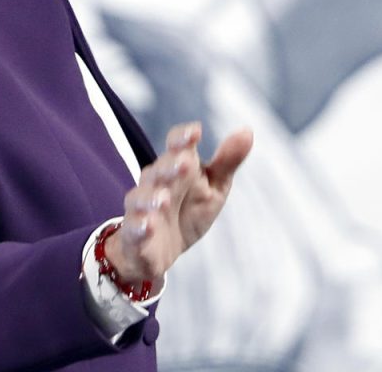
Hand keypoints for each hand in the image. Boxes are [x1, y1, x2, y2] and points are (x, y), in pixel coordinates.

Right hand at [105, 121, 253, 287]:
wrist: (160, 251)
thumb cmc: (188, 212)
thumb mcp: (213, 188)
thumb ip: (227, 161)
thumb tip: (247, 131)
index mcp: (176, 166)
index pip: (176, 145)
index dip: (183, 138)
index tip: (196, 132)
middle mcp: (155, 182)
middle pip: (159, 169)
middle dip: (171, 166)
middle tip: (186, 163)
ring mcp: (142, 208)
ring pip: (141, 197)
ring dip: (151, 196)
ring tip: (164, 198)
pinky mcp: (136, 235)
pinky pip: (134, 229)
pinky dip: (140, 227)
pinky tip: (149, 226)